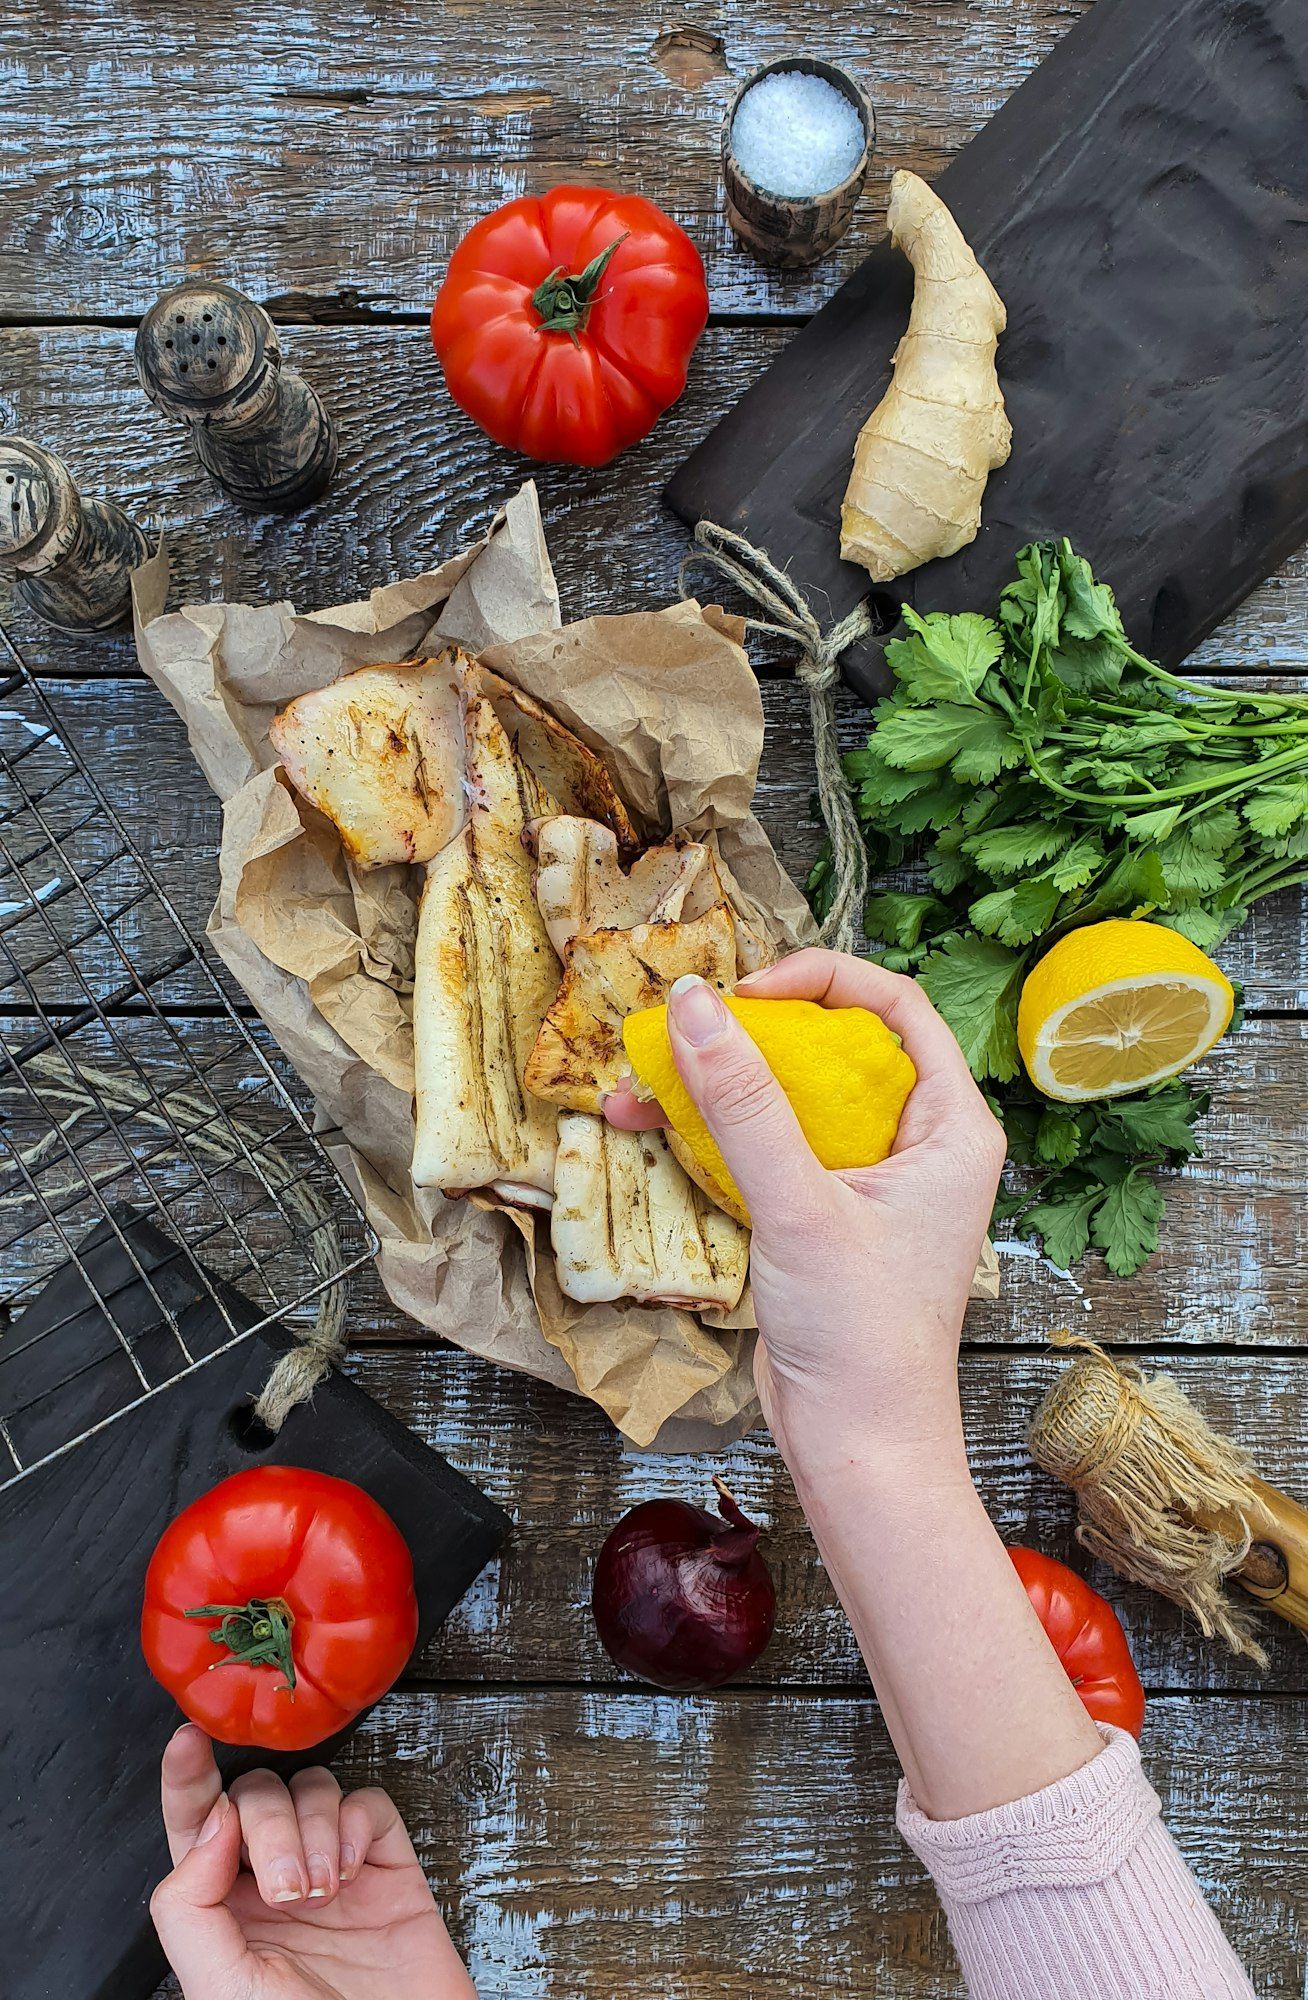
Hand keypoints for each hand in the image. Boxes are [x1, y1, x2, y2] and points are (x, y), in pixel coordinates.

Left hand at [150, 1724, 476, 1999]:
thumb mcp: (219, 1984)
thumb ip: (190, 1904)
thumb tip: (209, 1821)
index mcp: (223, 1912)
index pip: (194, 1826)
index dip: (187, 1778)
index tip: (187, 1742)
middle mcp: (271, 1883)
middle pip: (254, 1797)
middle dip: (268, 1827)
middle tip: (285, 1888)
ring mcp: (331, 1870)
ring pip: (311, 1789)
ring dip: (311, 1829)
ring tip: (320, 1890)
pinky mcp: (385, 1865)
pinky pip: (367, 1804)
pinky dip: (355, 1824)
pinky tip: (351, 1869)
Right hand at [605, 949, 1005, 1478]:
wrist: (858, 1447)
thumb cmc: (863, 1335)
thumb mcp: (802, 1207)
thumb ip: (745, 1104)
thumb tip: (697, 1007)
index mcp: (950, 1126)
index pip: (895, 1007)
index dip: (822, 980)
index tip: (747, 990)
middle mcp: (915, 1144)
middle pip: (832, 1047)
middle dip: (750, 1034)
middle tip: (685, 1029)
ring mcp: (864, 1182)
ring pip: (788, 1098)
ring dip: (715, 1085)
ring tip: (640, 1080)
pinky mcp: (819, 1216)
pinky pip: (764, 1149)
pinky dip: (709, 1135)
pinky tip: (647, 1126)